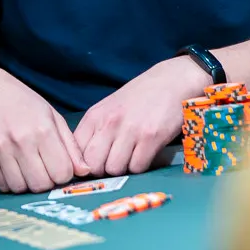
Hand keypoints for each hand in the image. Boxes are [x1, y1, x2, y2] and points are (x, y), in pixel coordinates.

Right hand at [0, 67, 89, 193]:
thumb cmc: (23, 103)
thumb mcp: (53, 117)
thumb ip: (70, 146)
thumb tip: (84, 171)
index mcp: (43, 130)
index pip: (61, 173)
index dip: (64, 174)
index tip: (60, 167)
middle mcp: (20, 142)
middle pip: (41, 185)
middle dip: (46, 182)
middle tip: (44, 170)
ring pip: (20, 189)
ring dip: (27, 184)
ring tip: (27, 168)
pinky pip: (1, 186)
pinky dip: (10, 182)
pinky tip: (12, 167)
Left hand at [74, 57, 210, 176]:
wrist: (174, 80)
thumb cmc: (141, 96)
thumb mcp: (110, 107)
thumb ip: (96, 131)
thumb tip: (84, 163)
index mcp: (96, 115)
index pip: (76, 152)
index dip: (84, 165)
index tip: (95, 164)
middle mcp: (110, 123)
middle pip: (94, 166)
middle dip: (103, 170)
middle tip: (115, 162)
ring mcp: (131, 130)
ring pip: (115, 170)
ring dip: (124, 168)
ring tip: (133, 155)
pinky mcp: (152, 137)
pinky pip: (138, 167)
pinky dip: (141, 165)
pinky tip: (146, 153)